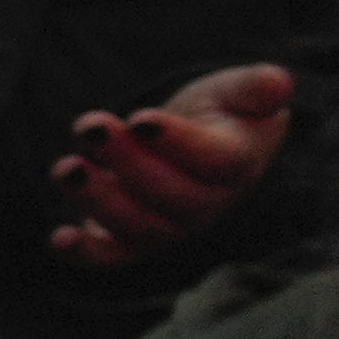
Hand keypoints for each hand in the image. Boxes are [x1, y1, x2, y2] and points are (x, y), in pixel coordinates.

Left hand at [56, 67, 295, 269]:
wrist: (193, 143)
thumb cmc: (219, 114)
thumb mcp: (236, 92)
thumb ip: (256, 88)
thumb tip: (280, 81)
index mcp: (236, 163)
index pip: (215, 160)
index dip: (177, 141)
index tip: (140, 117)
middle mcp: (206, 203)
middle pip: (170, 193)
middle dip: (126, 160)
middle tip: (89, 126)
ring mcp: (170, 227)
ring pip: (138, 225)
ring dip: (97, 199)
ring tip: (66, 168)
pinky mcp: (132, 242)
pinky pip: (112, 257)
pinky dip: (86, 254)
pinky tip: (59, 238)